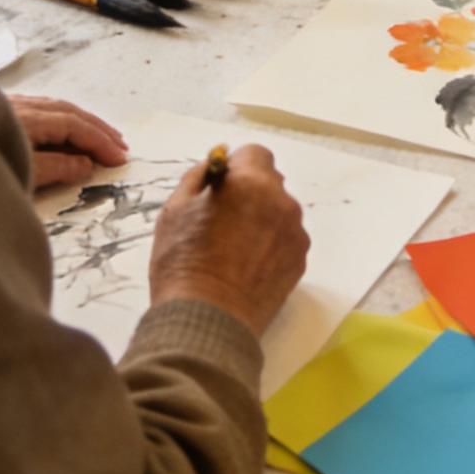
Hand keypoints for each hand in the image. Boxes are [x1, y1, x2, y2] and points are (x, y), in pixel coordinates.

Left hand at [9, 95, 127, 189]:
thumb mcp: (23, 175)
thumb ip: (57, 168)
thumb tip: (86, 164)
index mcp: (29, 118)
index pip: (75, 126)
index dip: (99, 142)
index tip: (118, 158)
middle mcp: (22, 106)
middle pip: (69, 112)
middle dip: (97, 129)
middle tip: (119, 146)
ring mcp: (10, 106)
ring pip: (55, 109)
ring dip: (81, 122)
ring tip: (100, 137)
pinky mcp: (1, 113)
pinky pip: (42, 110)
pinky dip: (62, 120)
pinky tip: (66, 129)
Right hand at [149, 142, 308, 337]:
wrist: (207, 320)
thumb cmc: (183, 263)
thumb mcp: (175, 209)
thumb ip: (198, 177)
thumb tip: (216, 163)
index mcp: (250, 182)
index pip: (254, 153)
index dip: (235, 166)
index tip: (221, 187)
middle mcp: (280, 201)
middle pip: (269, 182)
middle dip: (249, 193)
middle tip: (222, 221)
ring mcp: (294, 232)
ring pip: (279, 211)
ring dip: (262, 219)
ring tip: (233, 250)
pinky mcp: (299, 261)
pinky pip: (286, 239)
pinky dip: (271, 246)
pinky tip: (247, 266)